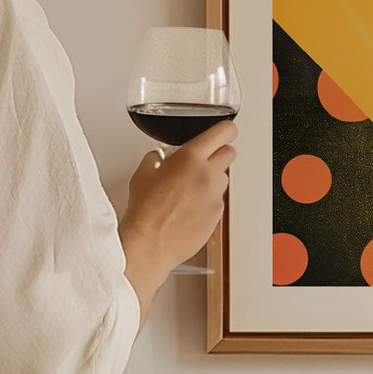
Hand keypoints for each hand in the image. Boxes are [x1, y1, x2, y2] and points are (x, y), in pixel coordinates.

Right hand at [120, 118, 235, 318]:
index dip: (225, 130)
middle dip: (218, 153)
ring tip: (190, 189)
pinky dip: (208, 201)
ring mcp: (215, 196)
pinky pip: (218, 201)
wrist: (150, 243)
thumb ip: (155, 159)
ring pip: (223, 178)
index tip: (224, 132)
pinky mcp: (217, 215)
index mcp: (191, 158)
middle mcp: (208, 175)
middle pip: (229, 153)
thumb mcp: (143, 174)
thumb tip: (158, 158)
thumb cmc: (145, 211)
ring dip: (212, 179)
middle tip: (203, 160)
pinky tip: (189, 208)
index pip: (224, 132)